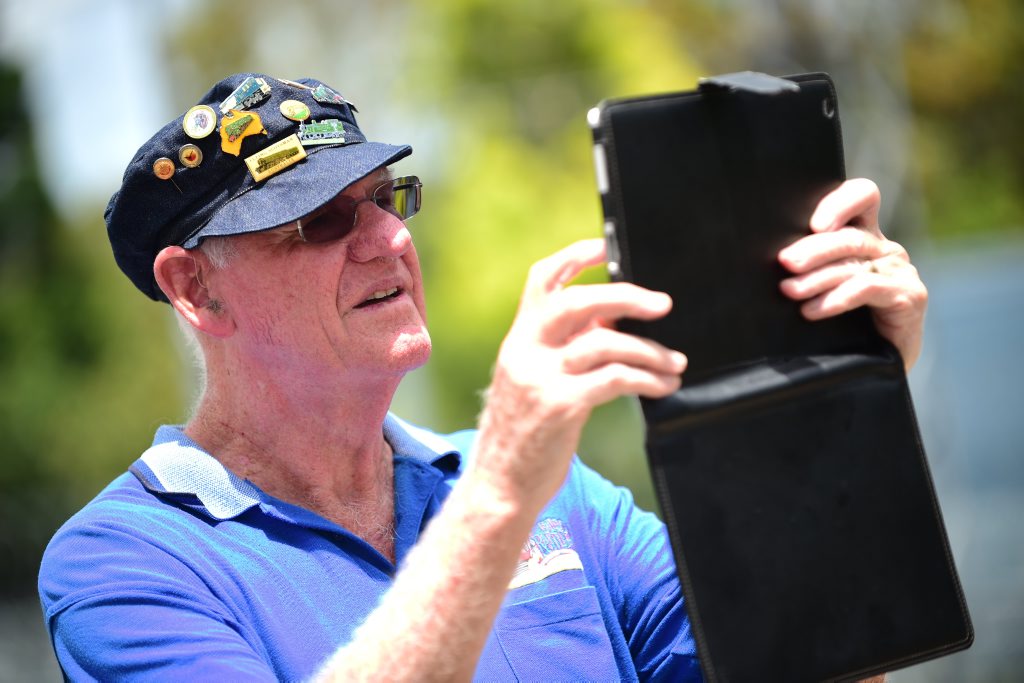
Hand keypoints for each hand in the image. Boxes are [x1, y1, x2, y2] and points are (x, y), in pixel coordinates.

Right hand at [475, 238, 685, 512]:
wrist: (498, 489)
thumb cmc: (523, 437)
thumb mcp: (534, 383)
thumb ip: (564, 350)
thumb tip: (610, 319)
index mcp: (517, 340)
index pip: (542, 280)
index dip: (575, 257)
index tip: (608, 247)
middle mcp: (524, 352)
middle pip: (579, 301)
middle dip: (626, 296)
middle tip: (663, 304)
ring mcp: (540, 378)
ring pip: (605, 342)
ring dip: (650, 351)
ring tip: (676, 364)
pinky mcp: (560, 407)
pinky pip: (615, 379)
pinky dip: (647, 379)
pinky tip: (663, 386)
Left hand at [777, 179, 927, 369]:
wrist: (875, 368)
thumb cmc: (841, 326)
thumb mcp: (820, 287)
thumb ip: (806, 266)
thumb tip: (772, 259)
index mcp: (864, 236)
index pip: (862, 197)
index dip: (840, 202)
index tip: (813, 224)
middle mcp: (884, 249)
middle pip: (849, 235)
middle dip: (813, 248)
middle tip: (785, 262)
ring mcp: (900, 271)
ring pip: (854, 263)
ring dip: (816, 277)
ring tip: (788, 291)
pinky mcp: (910, 296)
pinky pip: (868, 289)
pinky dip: (836, 299)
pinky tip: (812, 311)